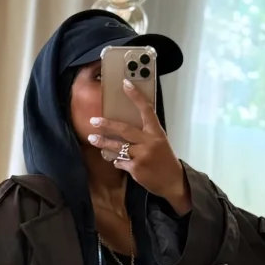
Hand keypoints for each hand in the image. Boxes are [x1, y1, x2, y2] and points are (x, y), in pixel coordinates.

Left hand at [87, 79, 191, 214]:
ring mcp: (142, 155)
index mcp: (156, 132)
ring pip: (118, 147)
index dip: (136, 96)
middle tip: (94, 120)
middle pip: (124, 130)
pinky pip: (120, 162)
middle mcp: (149, 141)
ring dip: (103, 142)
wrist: (172, 181)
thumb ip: (145, 134)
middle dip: (107, 125)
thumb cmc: (164, 159)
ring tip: (92, 138)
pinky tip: (117, 161)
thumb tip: (125, 128)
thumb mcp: (159, 141)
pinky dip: (117, 161)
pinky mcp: (136, 169)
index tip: (125, 83)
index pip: (146, 109)